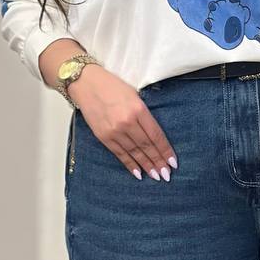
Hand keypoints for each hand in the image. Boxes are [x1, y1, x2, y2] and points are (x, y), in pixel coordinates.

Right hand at [70, 66, 176, 181]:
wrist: (85, 83)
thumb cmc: (112, 86)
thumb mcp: (134, 95)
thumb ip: (144, 114)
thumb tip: (154, 135)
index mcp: (138, 110)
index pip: (156, 135)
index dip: (165, 150)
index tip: (173, 162)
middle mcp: (127, 122)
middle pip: (147, 146)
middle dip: (158, 162)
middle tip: (167, 175)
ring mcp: (114, 131)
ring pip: (134, 152)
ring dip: (146, 166)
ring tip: (156, 176)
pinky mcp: (103, 136)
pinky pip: (119, 154)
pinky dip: (129, 164)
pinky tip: (138, 173)